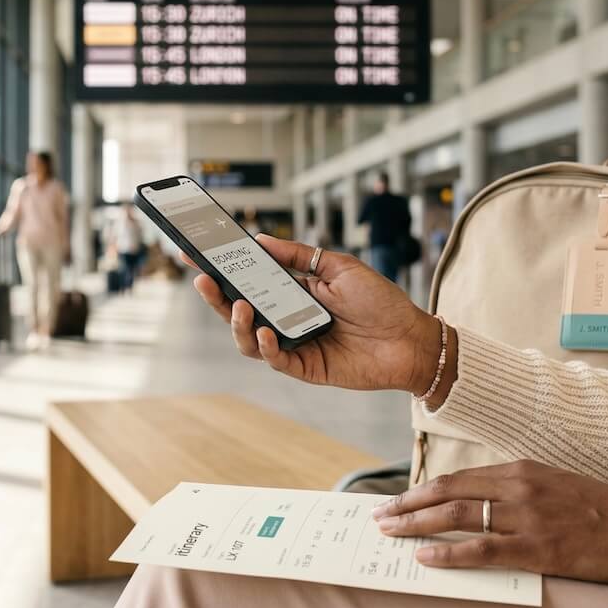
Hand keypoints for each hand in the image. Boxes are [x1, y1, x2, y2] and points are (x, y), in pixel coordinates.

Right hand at [185, 234, 441, 393]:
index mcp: (293, 292)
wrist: (411, 338)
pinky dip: (266, 347)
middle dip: (217, 297)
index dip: (222, 271)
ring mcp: (295, 344)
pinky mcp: (306, 367)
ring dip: (237, 324)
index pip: (250, 281)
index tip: (196, 255)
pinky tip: (265, 333)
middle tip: (202, 279)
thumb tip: (260, 241)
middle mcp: (288, 318)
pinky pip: (276, 360)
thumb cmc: (381, 301)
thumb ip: (298, 256)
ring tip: (238, 307)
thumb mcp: (338, 267)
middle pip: (240, 311)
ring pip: (249, 340)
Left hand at [372, 460, 607, 585]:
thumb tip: (482, 503)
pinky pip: (480, 548)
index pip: (459, 478)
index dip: (423, 489)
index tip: (399, 499)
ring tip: (388, 532)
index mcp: (523, 469)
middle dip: (408, 504)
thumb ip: (520, 490)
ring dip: (415, 524)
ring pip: (455, 515)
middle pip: (448, 491)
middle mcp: (518, 486)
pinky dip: (447, 551)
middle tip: (379, 515)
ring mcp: (526, 516)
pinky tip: (424, 555)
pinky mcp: (536, 546)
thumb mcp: (558, 485)